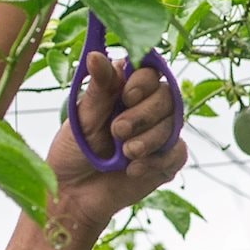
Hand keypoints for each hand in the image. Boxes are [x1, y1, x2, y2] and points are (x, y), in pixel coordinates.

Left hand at [44, 48, 186, 238]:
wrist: (74, 195)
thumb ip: (99, 89)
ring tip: (125, 154)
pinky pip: (177, 153)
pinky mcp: (165, 161)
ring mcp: (158, 135)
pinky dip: (157, 161)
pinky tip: (133, 169)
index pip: (150, 72)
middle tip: (118, 131)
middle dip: (144, 115)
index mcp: (125, 91)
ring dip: (149, 140)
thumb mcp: (82, 118)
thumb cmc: (73, 151)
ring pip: (173, 125)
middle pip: (167, 97)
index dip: (143, 82)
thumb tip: (96, 54)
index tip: (126, 96)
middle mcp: (146, 109)